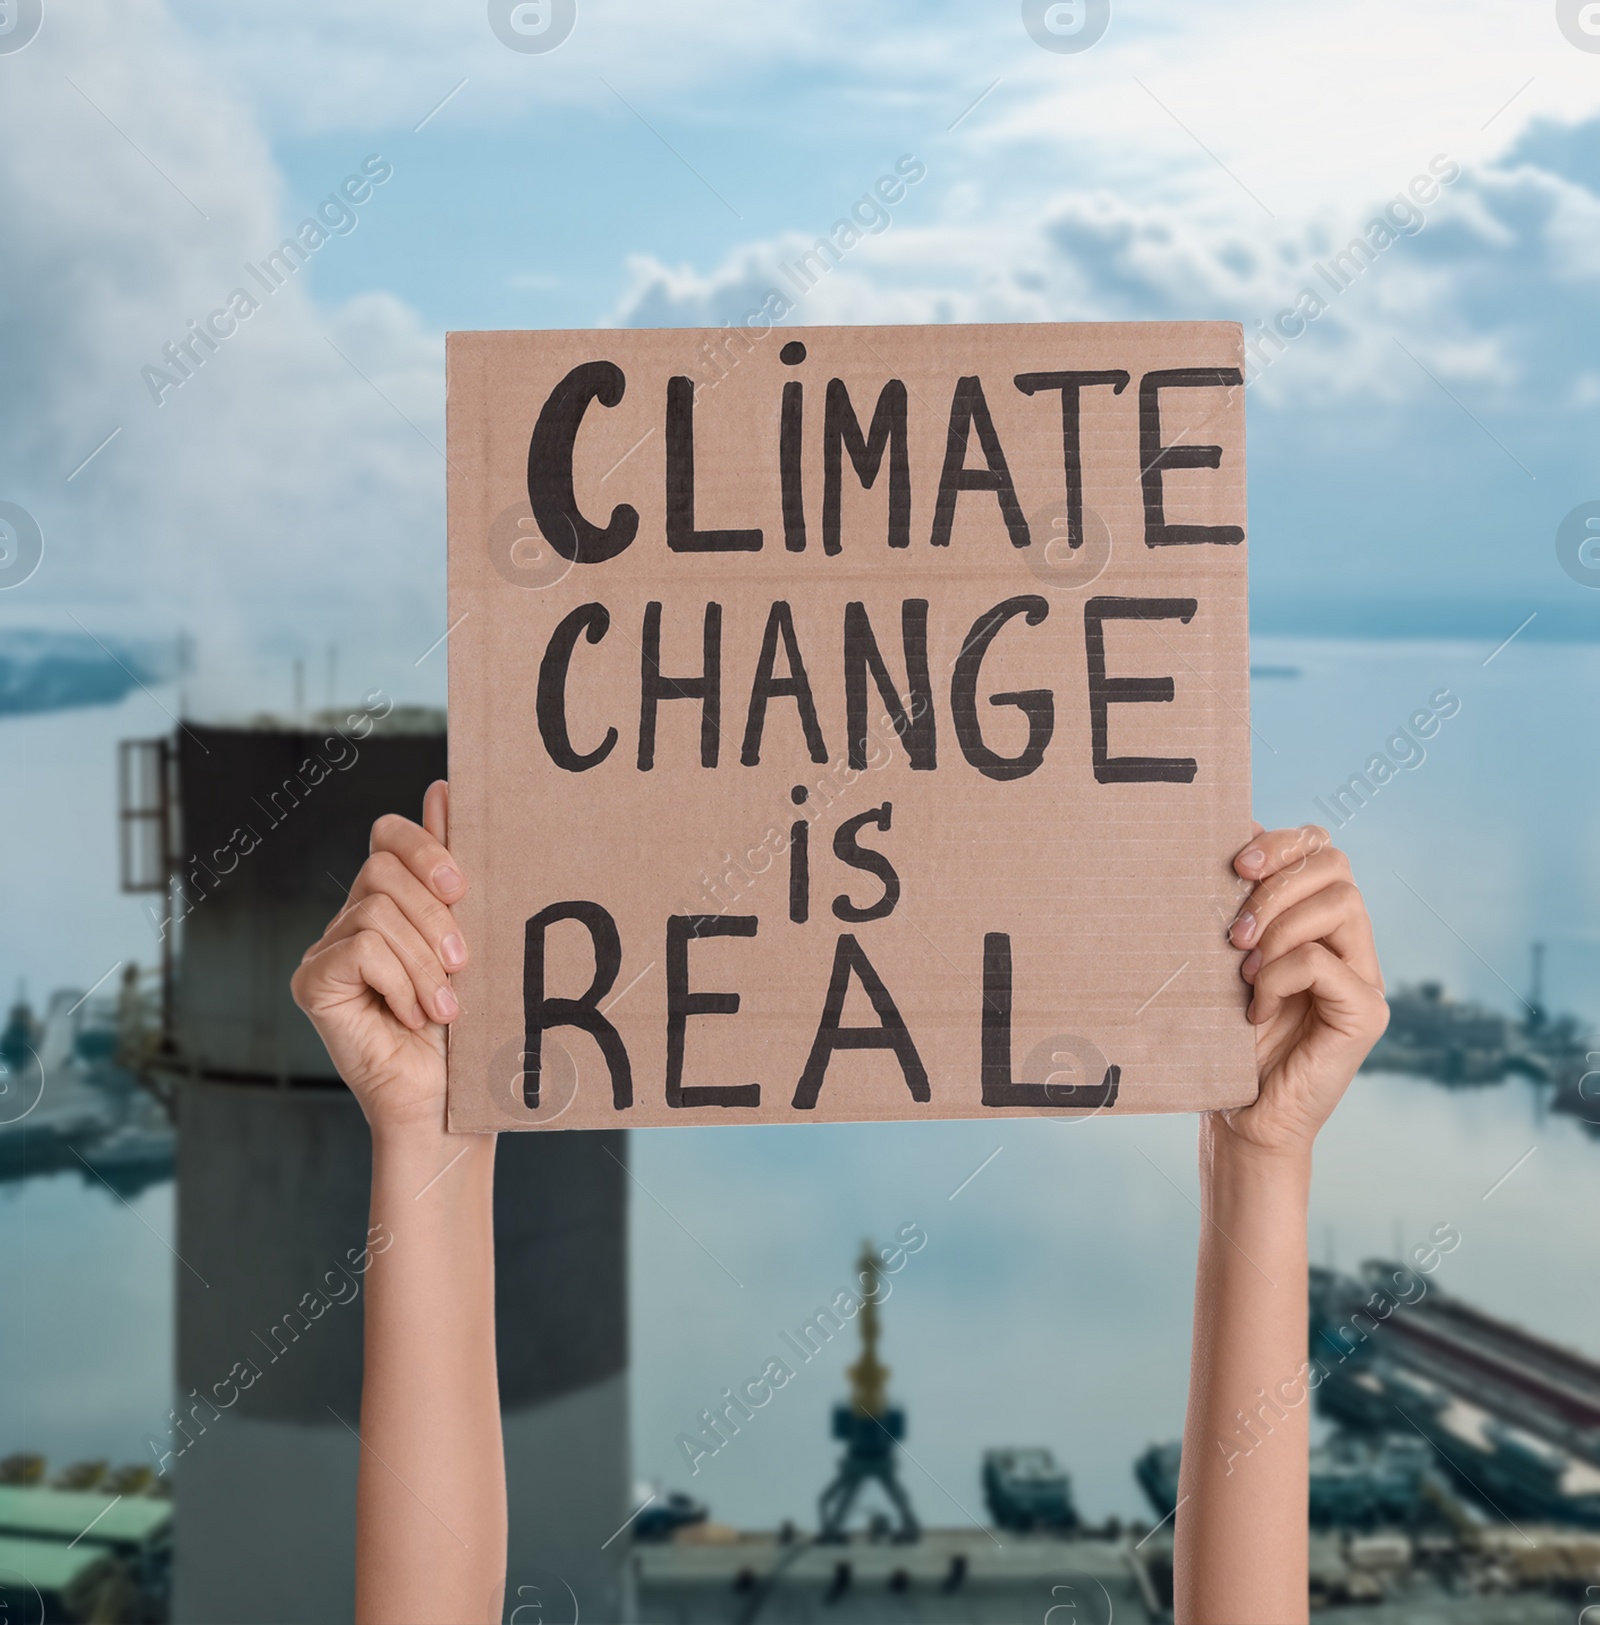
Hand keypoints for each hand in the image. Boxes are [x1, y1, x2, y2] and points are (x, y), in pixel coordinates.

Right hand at [291, 781, 468, 1136]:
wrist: (451, 1102)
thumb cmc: (469, 1028)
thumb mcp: (473, 938)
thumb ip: (452, 872)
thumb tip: (443, 787)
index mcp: (392, 901)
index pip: (389, 837)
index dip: (425, 846)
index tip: (462, 886)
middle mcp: (352, 918)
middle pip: (382, 868)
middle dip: (433, 913)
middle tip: (462, 961)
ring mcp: (327, 949)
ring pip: (376, 910)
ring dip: (424, 961)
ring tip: (444, 1007)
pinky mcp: (312, 981)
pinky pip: (360, 948)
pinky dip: (399, 981)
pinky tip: (414, 1016)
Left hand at [1220, 823, 1387, 1157]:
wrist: (1240, 1116)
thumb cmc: (1224, 1036)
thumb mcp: (1223, 959)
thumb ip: (1236, 906)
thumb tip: (1222, 838)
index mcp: (1319, 922)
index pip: (1321, 849)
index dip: (1282, 843)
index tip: (1234, 863)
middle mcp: (1351, 943)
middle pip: (1335, 865)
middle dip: (1276, 884)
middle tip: (1233, 932)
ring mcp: (1365, 977)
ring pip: (1340, 903)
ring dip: (1278, 927)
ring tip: (1242, 968)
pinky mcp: (1367, 1013)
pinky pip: (1324, 962)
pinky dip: (1279, 976)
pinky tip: (1256, 1008)